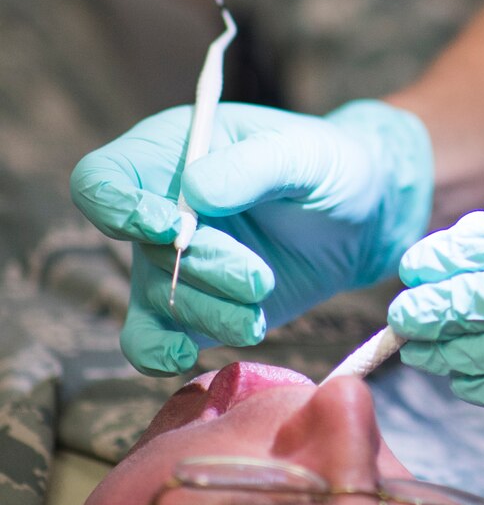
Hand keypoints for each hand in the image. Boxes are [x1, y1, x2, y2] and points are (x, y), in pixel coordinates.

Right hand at [71, 99, 433, 373]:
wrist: (361, 218)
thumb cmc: (329, 166)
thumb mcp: (305, 152)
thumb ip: (254, 166)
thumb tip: (193, 192)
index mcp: (171, 152)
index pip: (102, 179)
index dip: (119, 207)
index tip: (171, 228)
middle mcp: (157, 208)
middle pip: (141, 249)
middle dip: (201, 268)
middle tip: (258, 278)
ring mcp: (170, 263)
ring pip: (154, 299)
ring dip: (207, 311)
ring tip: (259, 312)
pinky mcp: (191, 308)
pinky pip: (151, 338)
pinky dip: (161, 352)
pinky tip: (188, 353)